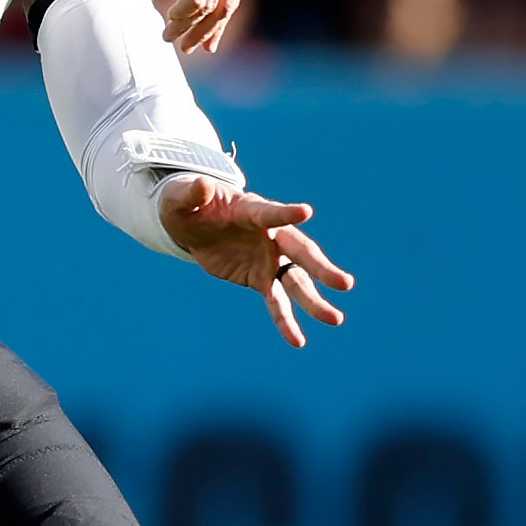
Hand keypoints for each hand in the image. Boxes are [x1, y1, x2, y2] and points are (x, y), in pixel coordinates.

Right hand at [108, 0, 253, 52]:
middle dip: (206, 32)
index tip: (207, 43)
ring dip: (186, 26)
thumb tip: (205, 3)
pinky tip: (169, 21)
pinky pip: (196, 1)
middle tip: (188, 48)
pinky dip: (182, 17)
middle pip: (225, 4)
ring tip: (169, 36)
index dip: (219, 23)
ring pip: (208, 6)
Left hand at [157, 175, 354, 350]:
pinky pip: (277, 302)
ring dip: (314, 300)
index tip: (306, 212)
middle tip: (344, 283)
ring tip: (335, 319)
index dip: (286, 213)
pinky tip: (297, 341)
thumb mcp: (181, 198)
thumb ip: (192, 193)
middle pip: (299, 251)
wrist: (192, 227)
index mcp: (251, 211)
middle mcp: (269, 236)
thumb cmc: (188, 205)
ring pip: (296, 281)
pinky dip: (285, 321)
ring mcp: (268, 259)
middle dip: (320, 267)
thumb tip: (201, 185)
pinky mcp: (260, 279)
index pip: (270, 213)